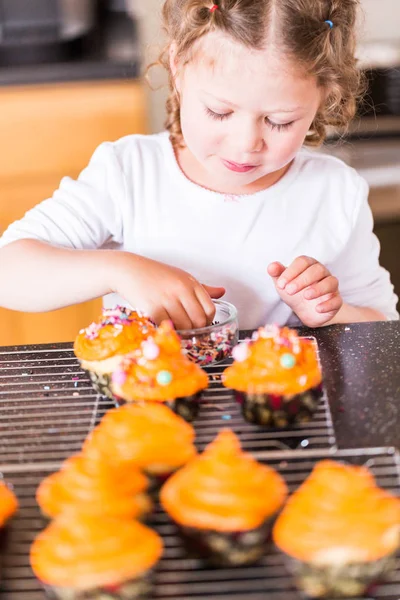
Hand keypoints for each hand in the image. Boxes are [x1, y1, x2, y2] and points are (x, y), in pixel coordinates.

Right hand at [110, 252, 224, 329]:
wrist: (128, 270)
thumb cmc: (155, 274)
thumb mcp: (181, 277)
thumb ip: (202, 288)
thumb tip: (222, 292)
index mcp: (191, 282)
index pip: (210, 308)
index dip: (207, 321)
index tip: (201, 325)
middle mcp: (181, 289)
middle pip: (198, 320)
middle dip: (196, 331)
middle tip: (189, 333)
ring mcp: (167, 298)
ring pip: (184, 326)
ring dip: (182, 333)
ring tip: (176, 330)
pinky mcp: (153, 307)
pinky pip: (168, 326)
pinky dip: (168, 331)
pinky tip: (165, 327)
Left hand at [267, 256, 342, 326]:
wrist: (304, 311)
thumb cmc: (294, 292)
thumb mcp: (283, 283)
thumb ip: (277, 274)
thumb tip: (271, 266)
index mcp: (308, 265)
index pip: (303, 261)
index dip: (292, 271)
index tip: (281, 284)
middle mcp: (322, 273)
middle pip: (317, 270)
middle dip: (303, 280)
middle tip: (289, 291)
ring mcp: (331, 286)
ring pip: (331, 282)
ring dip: (318, 289)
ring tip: (306, 296)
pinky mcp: (336, 300)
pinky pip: (337, 300)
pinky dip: (328, 304)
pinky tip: (318, 308)